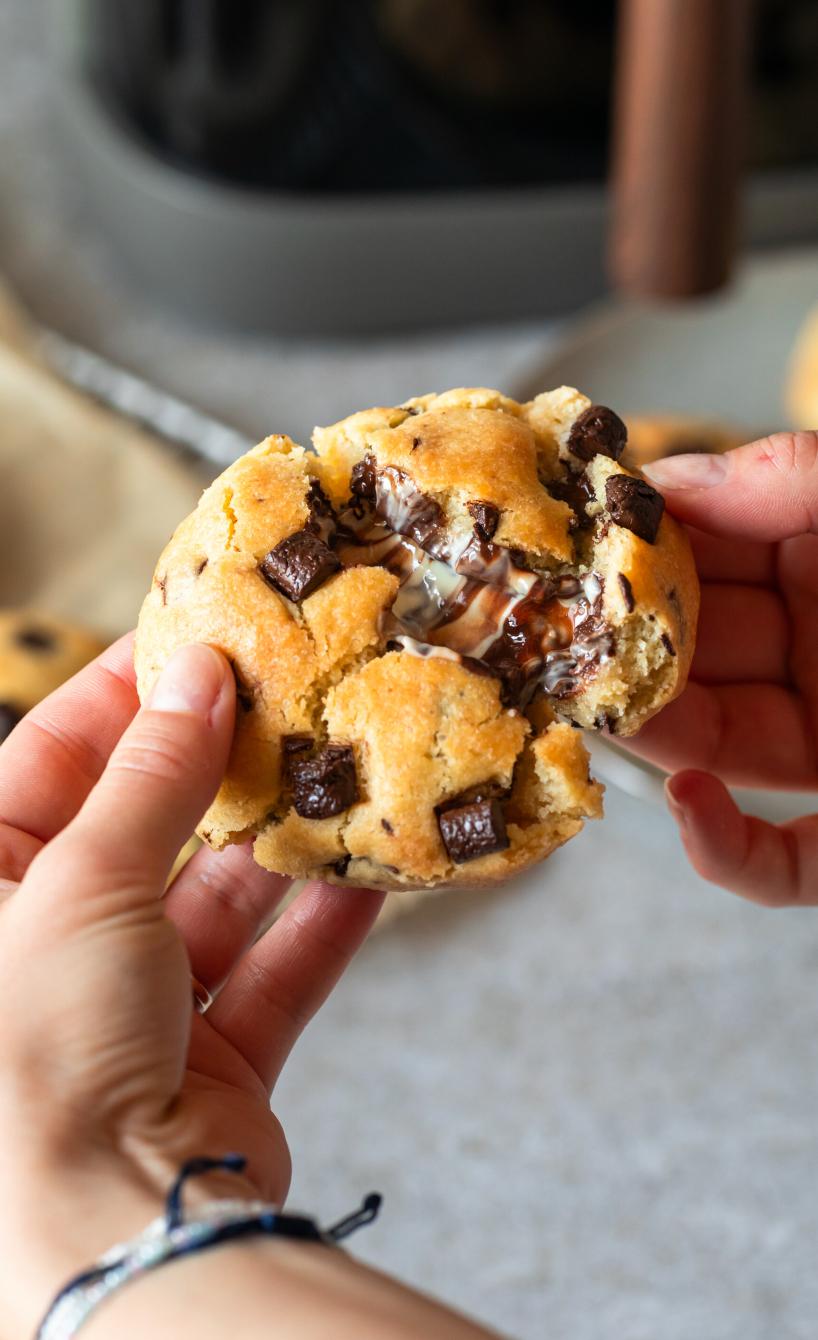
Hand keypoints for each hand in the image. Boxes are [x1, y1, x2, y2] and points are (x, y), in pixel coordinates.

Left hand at [0, 637, 382, 1332]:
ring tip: (344, 771)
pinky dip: (321, 927)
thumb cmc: (38, 1046)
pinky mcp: (209, 1060)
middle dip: (218, 769)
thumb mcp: (84, 880)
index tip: (192, 640)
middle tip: (285, 698)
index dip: (122, 698)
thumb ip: (152, 776)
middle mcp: (50, 947)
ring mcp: (132, 1009)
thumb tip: (195, 675)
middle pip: (146, 828)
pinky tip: (373, 870)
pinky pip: (272, 974)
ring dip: (283, 845)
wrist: (107, 1230)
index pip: (51, 763)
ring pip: (219, 901)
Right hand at [621, 430, 817, 906]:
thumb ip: (801, 477)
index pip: (714, 546)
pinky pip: (785, 861)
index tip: (576, 541)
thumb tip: (674, 481)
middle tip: (560, 638)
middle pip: (699, 648)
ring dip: (656, 736)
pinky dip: (729, 849)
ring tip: (606, 709)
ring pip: (720, 748)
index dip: (643, 544)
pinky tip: (694, 807)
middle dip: (629, 644)